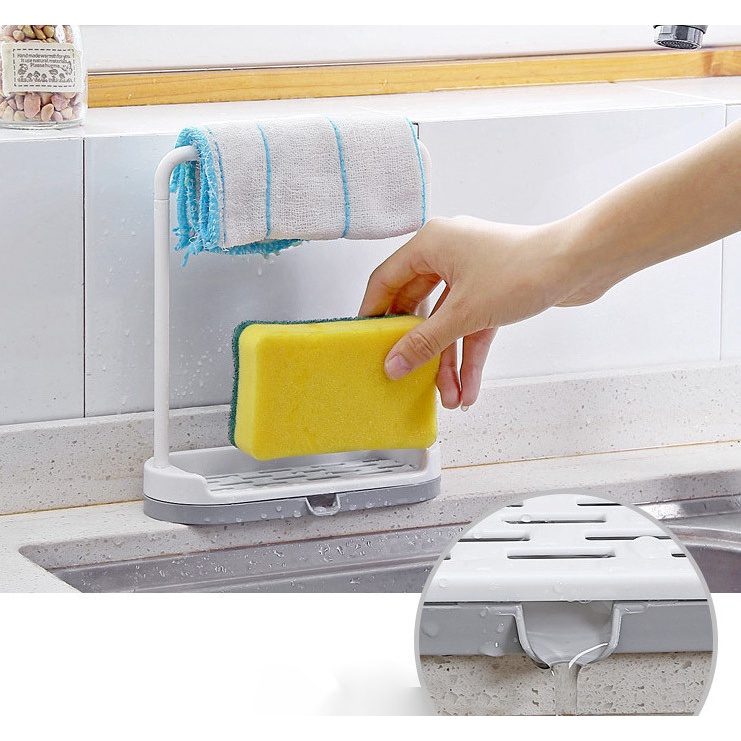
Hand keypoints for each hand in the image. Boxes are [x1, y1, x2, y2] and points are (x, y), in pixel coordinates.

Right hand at [359, 215, 600, 408]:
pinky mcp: (492, 293)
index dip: (374, 313)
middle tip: (406, 376)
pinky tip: (470, 388)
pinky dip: (470, 356)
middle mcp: (448, 255)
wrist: (580, 263)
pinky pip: (472, 327)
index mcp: (431, 244)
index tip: (365, 342)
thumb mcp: (464, 313)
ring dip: (449, 362)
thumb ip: (424, 342)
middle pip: (419, 309)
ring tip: (450, 397)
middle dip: (420, 350)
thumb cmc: (524, 269)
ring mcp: (472, 275)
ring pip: (448, 324)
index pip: (386, 280)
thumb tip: (393, 364)